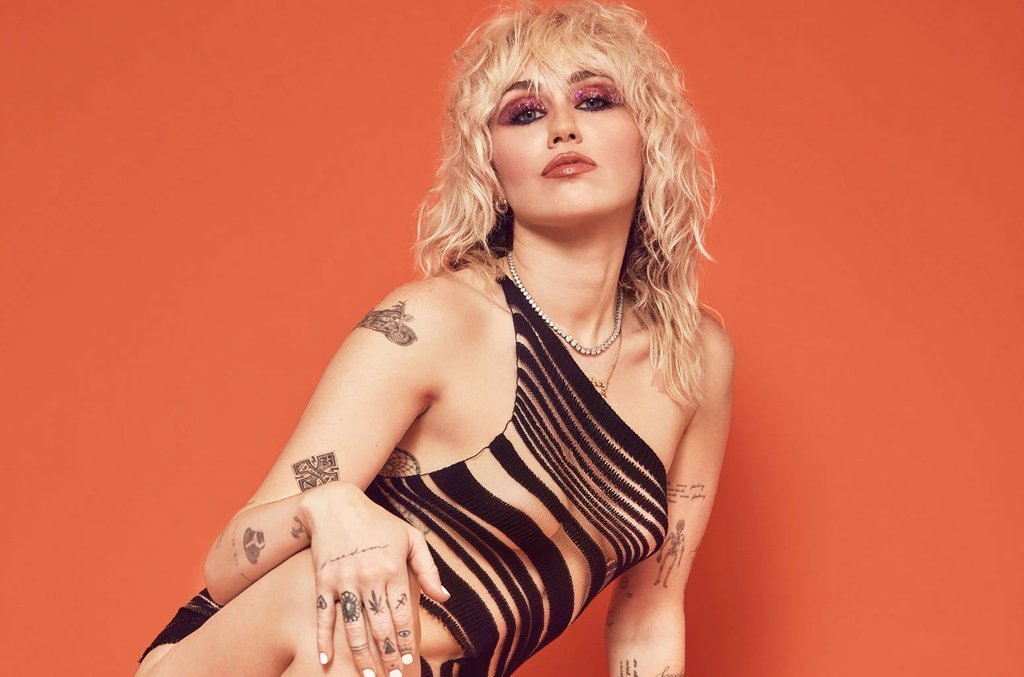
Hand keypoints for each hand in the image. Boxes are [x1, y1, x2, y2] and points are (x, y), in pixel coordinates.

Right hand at [298, 482, 449, 675]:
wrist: (335, 504)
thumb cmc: (378, 522)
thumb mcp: (410, 538)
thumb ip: (428, 569)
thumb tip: (444, 598)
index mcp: (393, 569)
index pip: (403, 614)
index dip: (407, 641)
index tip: (410, 662)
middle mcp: (369, 578)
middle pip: (380, 626)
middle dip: (388, 656)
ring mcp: (344, 581)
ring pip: (353, 626)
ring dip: (361, 654)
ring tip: (368, 675)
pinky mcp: (323, 582)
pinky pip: (324, 615)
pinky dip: (322, 638)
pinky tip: (325, 660)